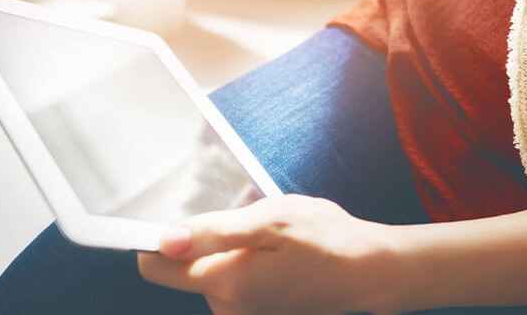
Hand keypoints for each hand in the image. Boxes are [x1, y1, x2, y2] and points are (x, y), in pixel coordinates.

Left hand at [138, 195, 402, 313]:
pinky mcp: (258, 310)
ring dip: (232, 248)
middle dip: (210, 239)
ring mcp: (243, 312)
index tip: (175, 220)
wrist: (371, 272)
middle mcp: (227, 306)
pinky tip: (278, 254)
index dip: (156, 239)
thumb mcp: (270, 220)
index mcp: (225, 282)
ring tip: (271, 238)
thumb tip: (165, 240)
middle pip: (187, 266)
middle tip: (253, 224)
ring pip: (213, 270)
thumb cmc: (325, 241)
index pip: (156, 268)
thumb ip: (214, 234)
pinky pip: (234, 279)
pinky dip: (246, 261)